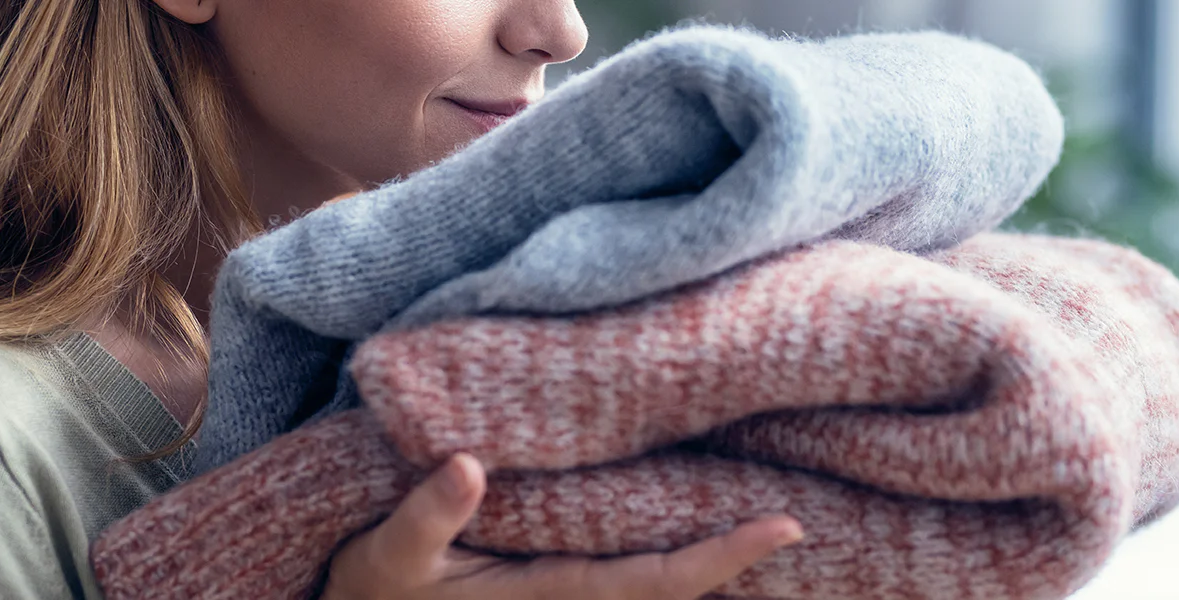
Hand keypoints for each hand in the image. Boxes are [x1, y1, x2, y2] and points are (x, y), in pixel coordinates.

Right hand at [321, 453, 803, 599]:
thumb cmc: (372, 593)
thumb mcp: (388, 556)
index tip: (785, 528)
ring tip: (769, 506)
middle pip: (677, 590)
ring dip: (711, 555)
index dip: (724, 557)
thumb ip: (428, 514)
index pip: (656, 583)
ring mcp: (564, 599)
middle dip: (740, 558)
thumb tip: (468, 464)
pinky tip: (691, 513)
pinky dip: (669, 553)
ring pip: (657, 584)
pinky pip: (630, 574)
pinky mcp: (554, 588)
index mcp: (549, 596)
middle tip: (806, 509)